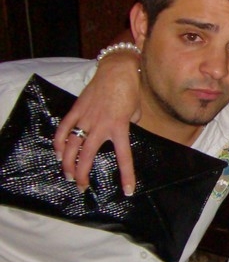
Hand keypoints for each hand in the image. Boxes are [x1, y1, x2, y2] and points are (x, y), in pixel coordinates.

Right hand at [53, 53, 141, 193]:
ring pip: (71, 146)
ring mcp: (86, 118)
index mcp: (120, 128)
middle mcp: (101, 126)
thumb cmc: (130, 91)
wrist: (117, 70)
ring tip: (68, 174)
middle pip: (87, 157)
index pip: (124, 157)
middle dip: (82, 175)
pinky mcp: (76, 109)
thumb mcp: (136, 111)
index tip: (128, 191)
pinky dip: (58, 141)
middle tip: (81, 187)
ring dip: (67, 163)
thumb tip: (124, 133)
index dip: (126, 176)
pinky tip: (57, 152)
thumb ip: (130, 125)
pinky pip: (63, 128)